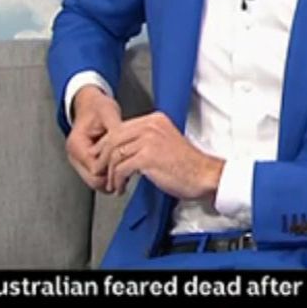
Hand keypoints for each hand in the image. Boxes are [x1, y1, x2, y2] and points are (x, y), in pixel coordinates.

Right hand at [66, 86, 121, 191]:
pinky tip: (122, 165)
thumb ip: (115, 130)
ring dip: (112, 178)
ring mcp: (79, 160)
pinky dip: (110, 173)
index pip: (94, 169)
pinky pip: (98, 175)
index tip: (128, 164)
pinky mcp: (86, 161)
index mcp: (77, 145)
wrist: (90, 104)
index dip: (112, 169)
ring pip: (96, 181)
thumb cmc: (97, 107)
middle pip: (94, 180)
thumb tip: (124, 144)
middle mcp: (75, 156)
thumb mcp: (108, 112)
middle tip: (132, 171)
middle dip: (113, 178)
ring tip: (128, 168)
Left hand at [97, 111, 223, 199]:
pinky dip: (117, 181)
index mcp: (155, 120)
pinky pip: (121, 169)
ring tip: (113, 183)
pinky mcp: (148, 157)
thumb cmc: (187, 164)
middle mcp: (151, 126)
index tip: (104, 159)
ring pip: (114, 155)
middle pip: (112, 139)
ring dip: (109, 173)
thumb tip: (120, 149)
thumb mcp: (164, 142)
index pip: (119, 128)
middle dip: (102, 159)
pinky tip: (121, 187)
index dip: (107, 146)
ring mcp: (149, 140)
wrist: (204, 175)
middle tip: (101, 172)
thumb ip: (144, 140)